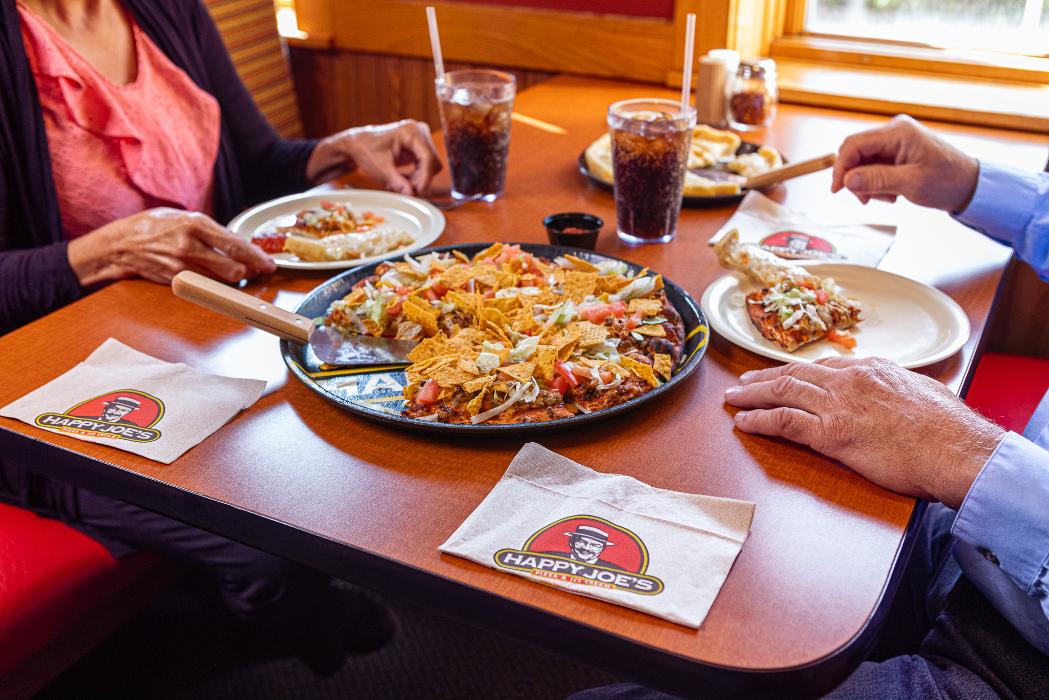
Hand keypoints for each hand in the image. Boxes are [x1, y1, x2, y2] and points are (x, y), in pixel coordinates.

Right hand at [67, 208, 274, 286]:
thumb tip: (236, 242)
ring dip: (235, 278)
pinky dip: (217, 283)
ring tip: (241, 272)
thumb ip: (209, 229)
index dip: (256, 256)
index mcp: (194, 224)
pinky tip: (219, 277)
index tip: (269, 262)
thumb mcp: (182, 216)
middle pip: (234, 267)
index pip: (235, 245)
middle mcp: (190, 245)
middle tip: (261, 269)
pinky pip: (206, 285)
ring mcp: (183, 266)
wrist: (119, 246)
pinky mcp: (176, 281)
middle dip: (252, 270)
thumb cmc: (151, 226)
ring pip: (222, 280)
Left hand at [306, 119, 441, 195]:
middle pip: (432, 162)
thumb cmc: (366, 151)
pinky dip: (417, 175)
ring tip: (401, 183)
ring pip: (431, 165)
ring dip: (419, 179)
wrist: (358, 144)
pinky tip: (403, 179)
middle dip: (421, 179)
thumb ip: (398, 182)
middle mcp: (419, 131)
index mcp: (410, 132)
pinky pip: (426, 165)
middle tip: (406, 189)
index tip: (419, 191)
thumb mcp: (381, 169)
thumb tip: (412, 195)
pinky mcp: (419, 146)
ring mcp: (420, 138)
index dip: (425, 177)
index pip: (427, 157)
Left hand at [724, 357, 1004, 508]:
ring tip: (733, 398)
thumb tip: (900, 393)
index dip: (797, 371)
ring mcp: (837, 405)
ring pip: (782, 392)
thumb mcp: (925, 394)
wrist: (957, 450)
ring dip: (752, 394)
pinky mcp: (830, 434)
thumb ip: (902, 390)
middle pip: (794, 374)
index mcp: (872, 369)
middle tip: (744, 381)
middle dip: (764, 376)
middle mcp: (849, 380)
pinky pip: (784, 422)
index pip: (824, 366)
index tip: (782, 374)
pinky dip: (759, 419)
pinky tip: (743, 421)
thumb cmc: (950, 430)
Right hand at [831, 115, 979, 210]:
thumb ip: (876, 180)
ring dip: (868, 183)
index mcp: (898, 132)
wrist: (969, 184)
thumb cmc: (947, 181)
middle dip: (855, 178)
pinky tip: (892, 192)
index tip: (837, 190)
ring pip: (863, 162)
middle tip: (866, 199)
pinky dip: (876, 182)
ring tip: (888, 197)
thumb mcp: (910, 184)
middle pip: (855, 152)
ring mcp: (895, 140)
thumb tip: (847, 180)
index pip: (854, 144)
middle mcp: (894, 131)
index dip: (841, 167)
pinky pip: (874, 165)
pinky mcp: (897, 150)